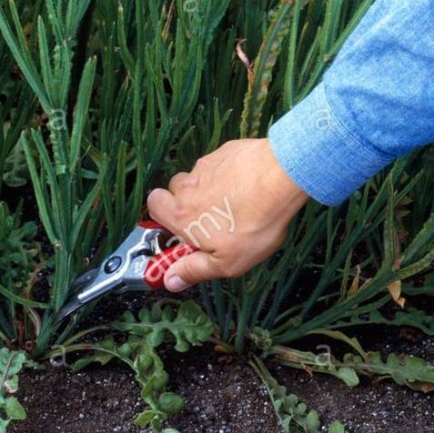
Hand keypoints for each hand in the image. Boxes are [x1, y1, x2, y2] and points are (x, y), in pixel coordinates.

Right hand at [146, 138, 309, 290]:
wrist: (280, 179)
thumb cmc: (254, 223)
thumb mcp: (227, 262)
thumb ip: (194, 270)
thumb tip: (170, 281)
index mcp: (182, 215)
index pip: (153, 206)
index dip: (162, 216)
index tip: (181, 229)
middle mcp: (187, 187)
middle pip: (175, 190)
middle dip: (187, 202)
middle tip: (210, 219)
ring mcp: (206, 166)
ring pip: (198, 177)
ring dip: (209, 188)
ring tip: (235, 203)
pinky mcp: (225, 151)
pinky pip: (220, 165)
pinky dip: (228, 175)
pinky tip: (248, 186)